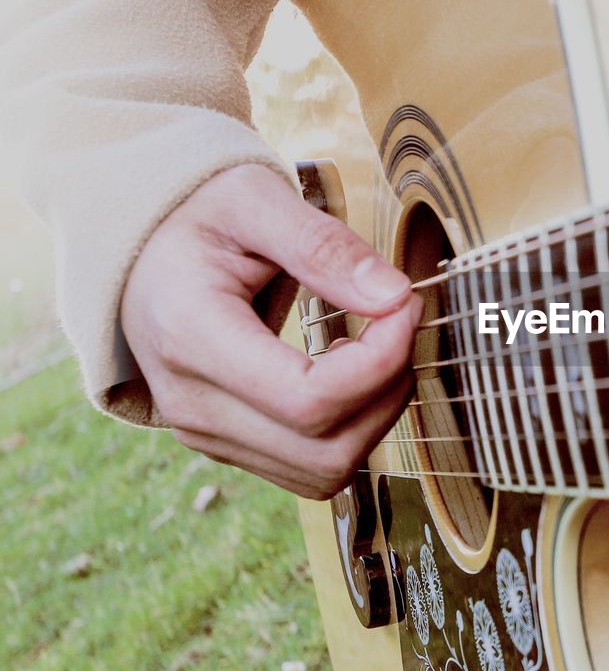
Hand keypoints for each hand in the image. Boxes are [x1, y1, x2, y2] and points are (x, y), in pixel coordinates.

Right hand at [121, 164, 423, 498]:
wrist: (143, 252)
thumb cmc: (198, 219)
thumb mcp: (255, 199)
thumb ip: (324, 246)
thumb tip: (394, 297)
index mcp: (190, 337)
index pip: (311, 399)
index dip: (381, 361)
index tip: (404, 305)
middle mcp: (192, 403)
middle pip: (327, 449)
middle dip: (388, 389)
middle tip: (399, 323)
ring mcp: (206, 433)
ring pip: (326, 470)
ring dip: (376, 414)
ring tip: (374, 349)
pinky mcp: (227, 445)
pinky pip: (311, 469)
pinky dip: (352, 430)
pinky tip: (348, 374)